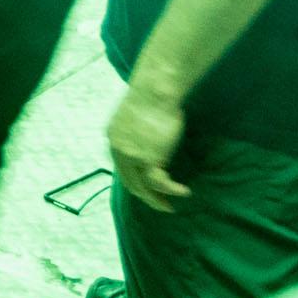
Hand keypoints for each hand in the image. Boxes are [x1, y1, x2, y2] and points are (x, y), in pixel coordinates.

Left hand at [107, 82, 190, 212]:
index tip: (150, 189)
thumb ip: (138, 133)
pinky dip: (171, 190)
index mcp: (114, 138)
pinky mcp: (147, 160)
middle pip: (131, 182)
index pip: (122, 169)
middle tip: (161, 204)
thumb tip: (150, 141)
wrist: (156, 91)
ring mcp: (131, 157)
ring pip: (143, 188)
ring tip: (170, 205)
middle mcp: (118, 150)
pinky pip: (159, 183)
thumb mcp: (138, 118)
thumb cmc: (153, 98)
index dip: (136, 181)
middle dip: (146, 196)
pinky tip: (183, 191)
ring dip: (157, 200)